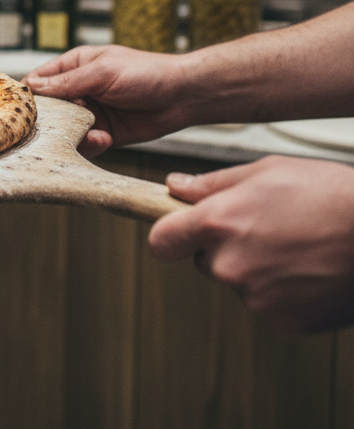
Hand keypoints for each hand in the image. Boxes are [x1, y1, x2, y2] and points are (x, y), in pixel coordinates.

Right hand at [25, 45, 191, 157]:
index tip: (22, 110)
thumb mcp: (102, 73)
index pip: (41, 80)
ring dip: (73, 134)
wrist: (183, 96)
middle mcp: (80, 89)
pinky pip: (87, 143)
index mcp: (75, 66)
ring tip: (89, 132)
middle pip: (50, 108)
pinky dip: (91, 144)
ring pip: (67, 129)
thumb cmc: (146, 73)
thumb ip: (68, 82)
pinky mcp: (105, 133)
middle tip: (53, 129)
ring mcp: (92, 112)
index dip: (30, 94)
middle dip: (51, 120)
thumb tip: (33, 86)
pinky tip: (104, 139)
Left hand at [150, 156, 353, 332]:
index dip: (169, 235)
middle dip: (224, 246)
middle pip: (204, 261)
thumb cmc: (330, 195)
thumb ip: (212, 183)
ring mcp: (256, 297)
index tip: (177, 231)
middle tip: (265, 228)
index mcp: (218, 223)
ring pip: (240, 281)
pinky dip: (283, 292)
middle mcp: (229, 264)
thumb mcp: (266, 170)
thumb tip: (174, 186)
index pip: (161, 241)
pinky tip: (309, 270)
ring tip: (297, 245)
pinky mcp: (283, 322)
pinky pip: (269, 305)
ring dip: (257, 268)